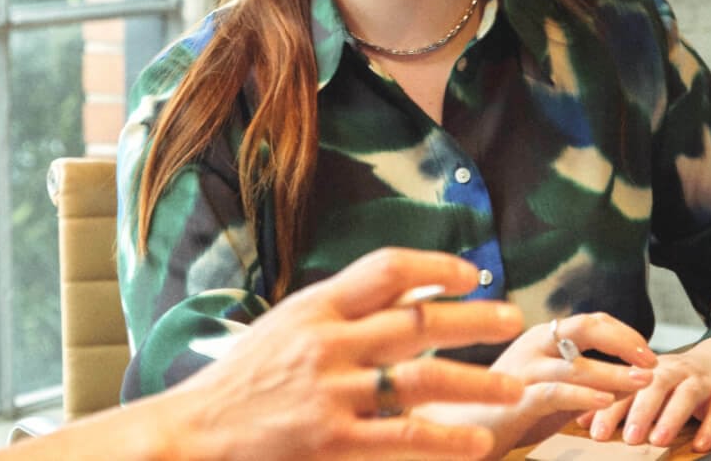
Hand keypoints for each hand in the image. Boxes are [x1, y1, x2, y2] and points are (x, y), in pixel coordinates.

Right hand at [166, 248, 525, 459]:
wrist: (197, 432)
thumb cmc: (244, 379)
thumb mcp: (287, 327)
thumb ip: (340, 310)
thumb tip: (405, 290)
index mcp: (315, 307)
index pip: (385, 269)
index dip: (433, 266)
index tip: (469, 274)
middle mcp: (328, 343)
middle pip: (417, 320)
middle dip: (473, 318)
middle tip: (514, 318)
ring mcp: (332, 393)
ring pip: (422, 378)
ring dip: (475, 381)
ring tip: (512, 386)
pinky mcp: (334, 441)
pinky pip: (404, 436)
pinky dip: (446, 439)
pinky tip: (477, 443)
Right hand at [413, 311, 657, 457]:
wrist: (457, 428)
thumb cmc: (503, 407)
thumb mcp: (549, 388)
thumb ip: (578, 378)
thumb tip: (625, 378)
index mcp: (540, 337)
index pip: (591, 320)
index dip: (624, 332)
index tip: (649, 353)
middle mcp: (532, 344)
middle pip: (585, 326)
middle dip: (624, 340)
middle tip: (652, 360)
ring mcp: (523, 369)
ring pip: (576, 361)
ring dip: (615, 371)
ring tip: (644, 381)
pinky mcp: (516, 397)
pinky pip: (556, 391)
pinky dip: (584, 393)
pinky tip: (606, 401)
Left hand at [579, 335, 710, 452]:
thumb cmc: (677, 381)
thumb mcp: (648, 387)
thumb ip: (618, 402)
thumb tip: (581, 419)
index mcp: (648, 369)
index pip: (624, 387)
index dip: (609, 408)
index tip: (594, 431)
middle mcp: (674, 371)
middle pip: (654, 386)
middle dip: (639, 412)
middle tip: (627, 439)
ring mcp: (702, 382)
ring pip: (686, 395)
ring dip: (671, 418)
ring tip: (657, 441)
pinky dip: (710, 427)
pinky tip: (700, 445)